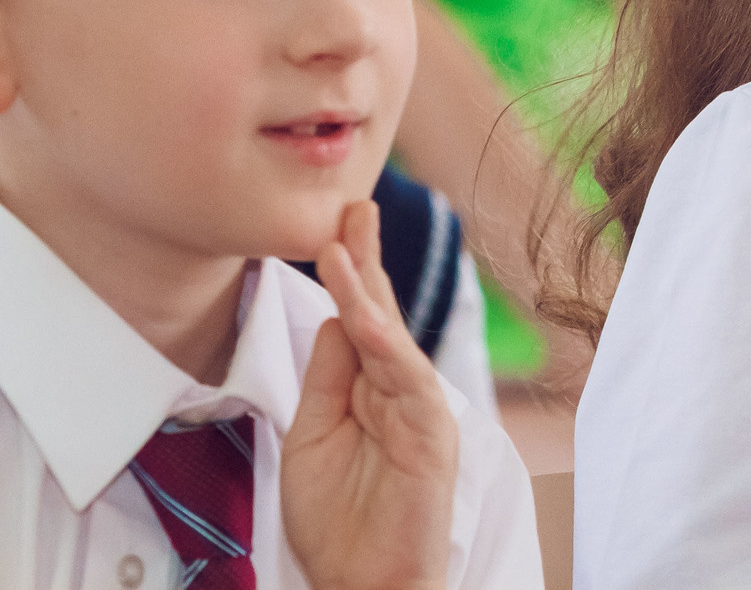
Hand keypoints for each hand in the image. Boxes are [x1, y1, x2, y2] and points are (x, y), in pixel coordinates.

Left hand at [283, 199, 457, 589]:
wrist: (368, 583)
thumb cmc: (342, 523)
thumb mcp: (314, 438)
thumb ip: (328, 380)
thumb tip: (335, 318)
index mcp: (373, 391)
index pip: (359, 321)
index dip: (348, 275)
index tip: (335, 227)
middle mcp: (401, 390)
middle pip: (382, 313)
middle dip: (367, 258)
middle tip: (354, 205)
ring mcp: (419, 408)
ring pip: (390, 336)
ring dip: (366, 288)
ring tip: (343, 243)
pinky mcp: (430, 432)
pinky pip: (403, 375)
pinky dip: (381, 338)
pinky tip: (358, 308)